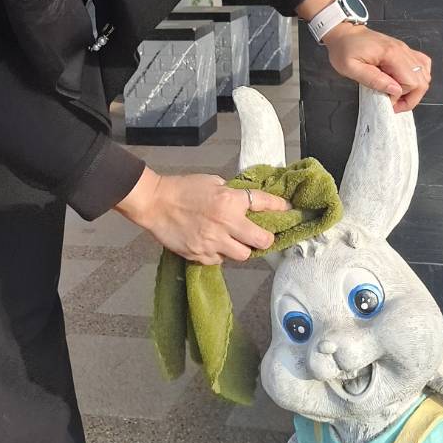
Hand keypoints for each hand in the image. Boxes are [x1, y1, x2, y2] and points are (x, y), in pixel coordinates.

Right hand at [115, 167, 289, 263]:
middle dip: (265, 239)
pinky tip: (212, 244)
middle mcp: (226, 223)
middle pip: (262, 240)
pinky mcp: (201, 255)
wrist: (155, 203)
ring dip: (242, 249)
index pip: (264, 203)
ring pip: (243, 255)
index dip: (280, 207)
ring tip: (233, 241)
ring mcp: (214, 242)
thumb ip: (230, 194)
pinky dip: (220, 254)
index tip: (288, 210)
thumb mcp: (212, 182)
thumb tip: (244, 202)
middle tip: (262, 236)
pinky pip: (220, 260)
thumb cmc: (182, 188)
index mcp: (230, 201)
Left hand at [323, 23, 431, 112]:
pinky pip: (422, 64)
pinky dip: (418, 77)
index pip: (410, 82)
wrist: (344, 33)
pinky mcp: (403, 50)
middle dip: (411, 97)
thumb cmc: (344, 49)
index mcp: (391, 54)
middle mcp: (402, 50)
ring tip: (398, 95)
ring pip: (425, 74)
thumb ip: (374, 80)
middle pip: (422, 80)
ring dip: (414, 89)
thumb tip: (395, 91)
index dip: (400, 96)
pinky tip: (405, 82)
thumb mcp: (351, 68)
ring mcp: (405, 49)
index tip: (386, 100)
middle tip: (394, 103)